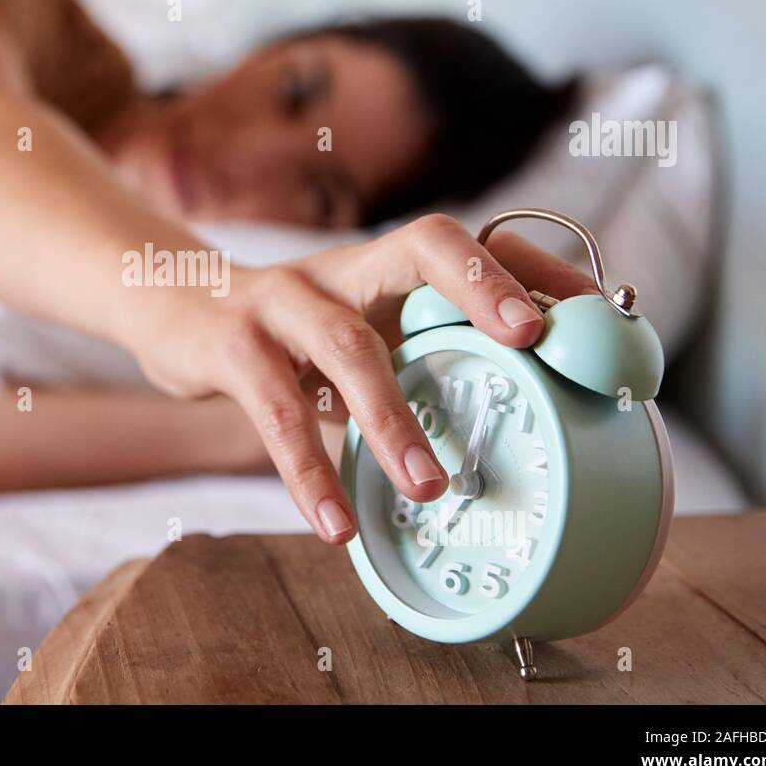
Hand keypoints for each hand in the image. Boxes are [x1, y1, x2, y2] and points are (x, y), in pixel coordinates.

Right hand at [132, 213, 594, 545]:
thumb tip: (499, 427)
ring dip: (392, 417)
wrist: (171, 306)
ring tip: (429, 487)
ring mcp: (282, 299)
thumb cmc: (283, 333)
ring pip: (347, 344)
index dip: (527, 268)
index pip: (466, 242)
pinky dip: (307, 469)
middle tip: (531, 342)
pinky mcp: (231, 344)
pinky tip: (333, 523)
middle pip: (419, 245)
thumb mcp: (350, 328)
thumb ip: (408, 358)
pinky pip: (275, 409)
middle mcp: (340, 269)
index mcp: (380, 267)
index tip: (594, 311)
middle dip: (479, 287)